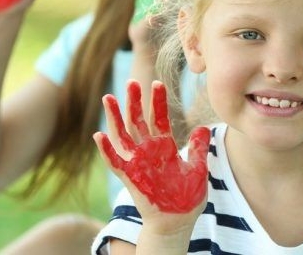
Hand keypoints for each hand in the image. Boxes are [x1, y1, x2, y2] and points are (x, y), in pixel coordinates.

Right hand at [94, 81, 209, 225]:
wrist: (178, 221)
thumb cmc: (188, 196)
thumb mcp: (198, 168)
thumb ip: (199, 148)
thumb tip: (204, 127)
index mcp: (165, 147)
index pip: (159, 119)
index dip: (157, 102)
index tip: (157, 83)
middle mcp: (149, 152)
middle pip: (139, 122)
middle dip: (135, 102)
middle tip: (132, 81)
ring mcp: (138, 164)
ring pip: (123, 136)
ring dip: (116, 118)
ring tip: (109, 97)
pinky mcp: (131, 178)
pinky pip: (116, 162)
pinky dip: (107, 149)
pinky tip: (98, 135)